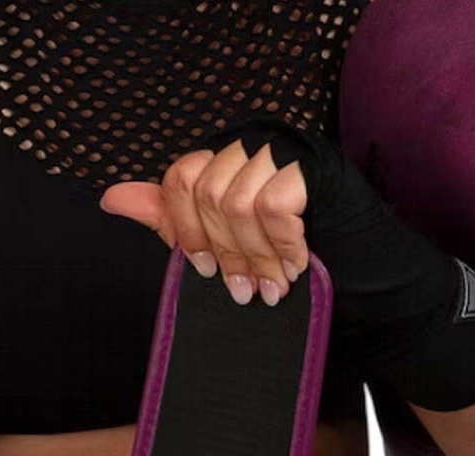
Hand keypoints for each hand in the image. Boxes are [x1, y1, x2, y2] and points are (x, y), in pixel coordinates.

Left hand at [99, 131, 310, 306]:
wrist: (362, 262)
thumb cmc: (283, 251)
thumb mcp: (220, 238)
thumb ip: (171, 218)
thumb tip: (112, 199)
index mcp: (222, 158)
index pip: (181, 179)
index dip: (186, 230)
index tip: (201, 270)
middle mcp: (248, 144)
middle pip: (208, 194)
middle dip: (225, 253)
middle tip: (244, 291)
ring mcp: (281, 149)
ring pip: (238, 203)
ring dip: (255, 256)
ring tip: (272, 286)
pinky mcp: (311, 164)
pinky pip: (275, 206)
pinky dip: (282, 244)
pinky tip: (295, 265)